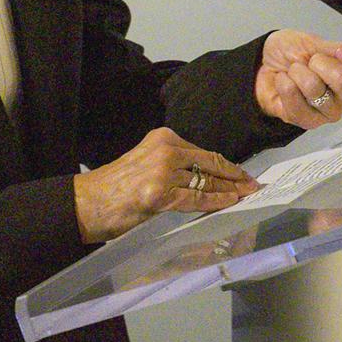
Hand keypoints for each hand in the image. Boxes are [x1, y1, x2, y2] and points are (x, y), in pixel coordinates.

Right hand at [74, 127, 259, 243]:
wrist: (87, 203)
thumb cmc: (116, 189)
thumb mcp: (147, 164)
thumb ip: (174, 165)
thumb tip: (207, 177)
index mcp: (163, 138)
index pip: (203, 152)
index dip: (227, 165)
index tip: (243, 173)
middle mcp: (165, 149)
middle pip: (209, 164)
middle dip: (235, 176)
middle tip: (253, 184)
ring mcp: (163, 171)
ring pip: (207, 181)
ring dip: (230, 190)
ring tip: (247, 195)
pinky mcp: (161, 193)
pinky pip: (198, 198)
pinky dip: (218, 201)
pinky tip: (231, 203)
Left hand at [254, 30, 341, 129]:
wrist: (261, 64)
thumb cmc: (290, 53)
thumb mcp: (314, 42)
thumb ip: (338, 49)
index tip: (341, 51)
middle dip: (321, 65)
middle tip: (310, 60)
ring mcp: (329, 112)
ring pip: (317, 92)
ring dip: (299, 74)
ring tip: (294, 71)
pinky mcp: (308, 122)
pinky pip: (298, 104)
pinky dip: (286, 86)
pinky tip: (284, 82)